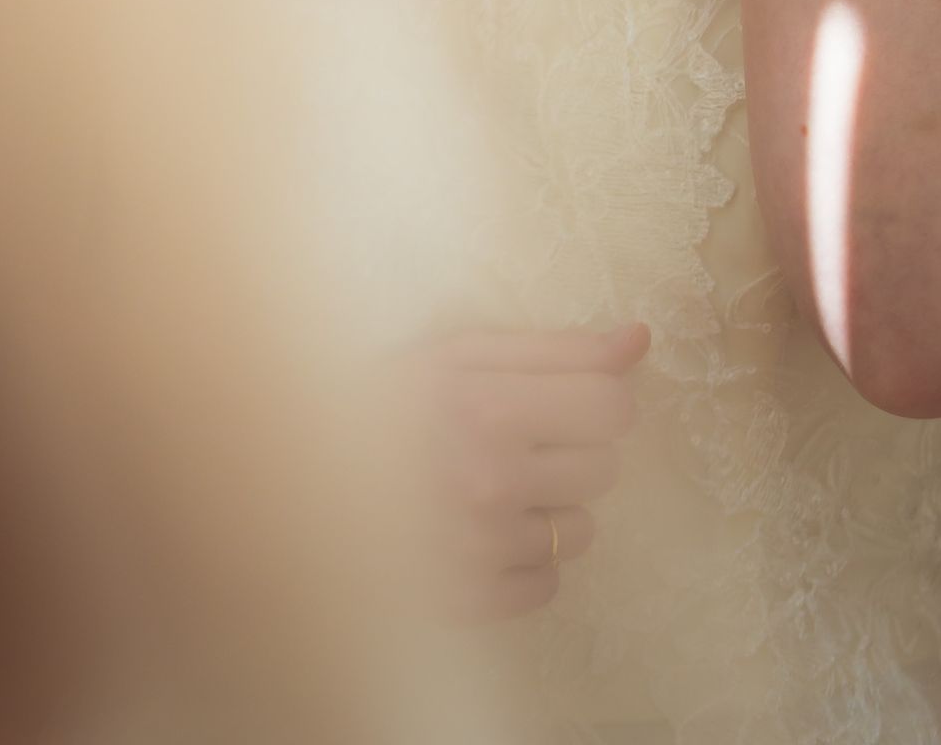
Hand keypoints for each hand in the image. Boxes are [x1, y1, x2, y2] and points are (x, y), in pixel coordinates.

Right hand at [396, 324, 648, 621]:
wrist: (300, 478)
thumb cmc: (383, 402)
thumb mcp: (460, 353)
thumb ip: (556, 348)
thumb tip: (640, 339)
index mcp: (486, 406)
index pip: (612, 406)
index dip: (595, 398)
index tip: (562, 400)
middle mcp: (489, 481)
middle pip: (604, 469)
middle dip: (570, 451)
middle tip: (513, 441)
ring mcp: (480, 550)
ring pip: (580, 533)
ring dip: (547, 511)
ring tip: (490, 489)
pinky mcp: (469, 602)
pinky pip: (548, 586)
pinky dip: (524, 564)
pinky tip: (478, 533)